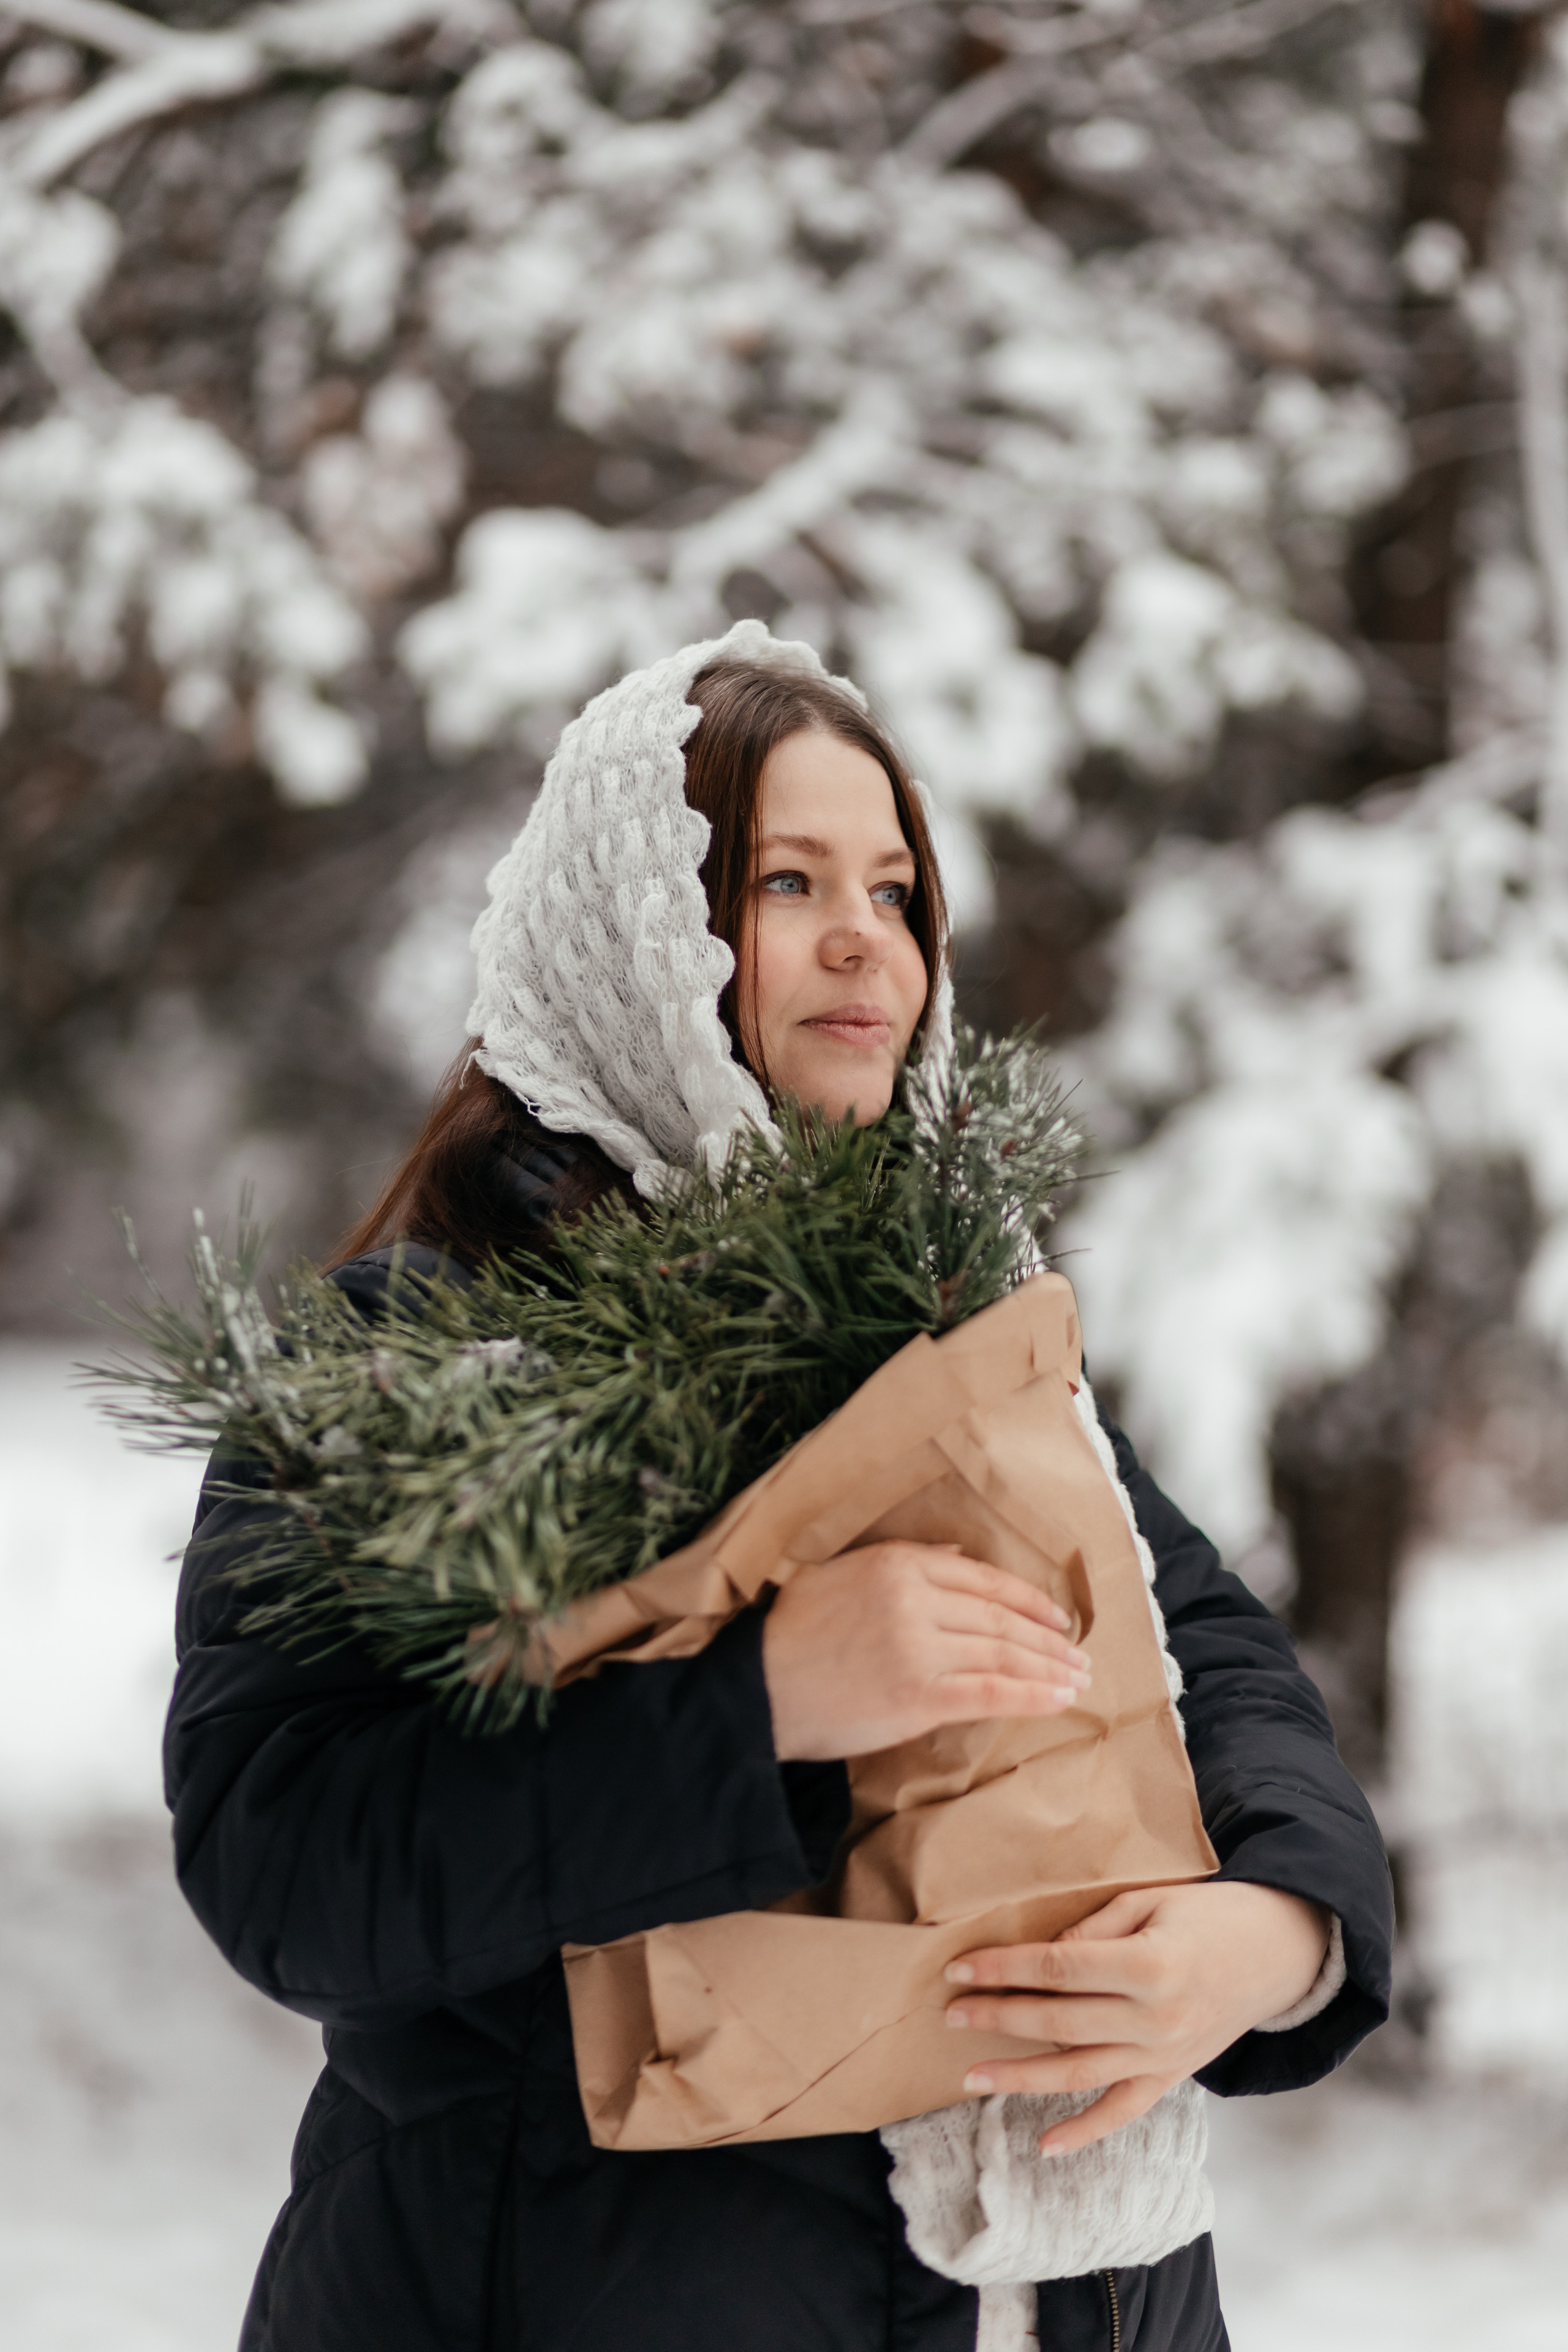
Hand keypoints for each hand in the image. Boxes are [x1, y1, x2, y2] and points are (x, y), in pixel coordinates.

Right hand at [761, 1542, 1090, 1760]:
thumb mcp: (842, 1574)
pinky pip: (990, 1692)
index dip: (1028, 1598)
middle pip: (1000, 1617)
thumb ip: (903, 1561)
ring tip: (1078, 1678)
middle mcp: (914, 1599)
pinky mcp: (918, 1696)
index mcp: (896, 1563)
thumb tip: (956, 1553)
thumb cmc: (790, 1633)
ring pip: (1003, 1653)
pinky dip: (1032, 1695)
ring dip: (1049, 1667)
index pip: (982, 1578)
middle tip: (1080, 1653)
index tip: (1057, 1617)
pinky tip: (1058, 1698)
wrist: (754, 1688)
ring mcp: (919, 1648)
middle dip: (1048, 1638)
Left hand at [944, 1881, 1329, 2153]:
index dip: (1004, 1969)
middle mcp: (1155, 2019)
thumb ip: (1095, 1927)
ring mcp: (1164, 2056)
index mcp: (1149, 1965)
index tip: (958, 1969)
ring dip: (1021, 2077)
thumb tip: (1045, 1958)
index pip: (1058, 1969)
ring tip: (971, 2077)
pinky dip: (1084, 2132)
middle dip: (999, 2017)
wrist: (1277, 1952)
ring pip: (1079, 2073)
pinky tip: (1045, 2145)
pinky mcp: (1172, 2077)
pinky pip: (1123, 2112)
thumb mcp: (1152, 1899)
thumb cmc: (1208, 1915)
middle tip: (950, 2015)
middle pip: (1060, 2021)